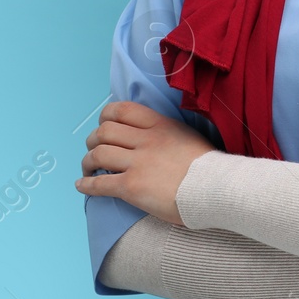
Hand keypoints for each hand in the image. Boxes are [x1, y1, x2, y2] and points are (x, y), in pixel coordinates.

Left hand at [75, 101, 215, 225]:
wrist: (217, 188)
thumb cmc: (209, 167)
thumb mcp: (188, 136)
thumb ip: (167, 133)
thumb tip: (152, 139)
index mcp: (160, 125)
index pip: (122, 110)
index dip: (106, 117)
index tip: (104, 126)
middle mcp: (145, 140)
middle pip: (105, 131)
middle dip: (93, 141)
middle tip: (93, 150)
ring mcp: (138, 163)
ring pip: (98, 155)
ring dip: (87, 162)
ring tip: (87, 170)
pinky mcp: (132, 187)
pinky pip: (100, 184)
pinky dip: (86, 185)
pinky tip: (82, 187)